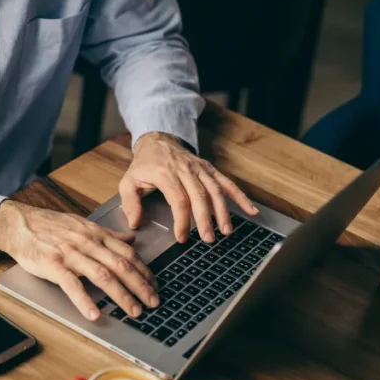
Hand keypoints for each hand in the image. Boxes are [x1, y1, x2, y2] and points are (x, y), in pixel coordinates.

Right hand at [0, 200, 158, 320]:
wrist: (19, 224)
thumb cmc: (49, 226)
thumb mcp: (82, 224)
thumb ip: (107, 234)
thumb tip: (131, 238)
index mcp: (95, 234)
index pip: (127, 252)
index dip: (144, 270)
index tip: (154, 285)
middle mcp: (87, 243)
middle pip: (121, 265)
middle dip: (140, 285)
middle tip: (153, 302)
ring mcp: (70, 254)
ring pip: (102, 275)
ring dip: (121, 295)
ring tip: (134, 310)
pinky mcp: (53, 265)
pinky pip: (72, 284)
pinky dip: (84, 300)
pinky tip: (95, 314)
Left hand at [121, 132, 258, 243]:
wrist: (157, 141)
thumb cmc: (144, 165)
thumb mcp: (128, 181)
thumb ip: (130, 202)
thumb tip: (135, 224)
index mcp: (165, 174)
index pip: (178, 199)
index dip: (182, 220)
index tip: (182, 237)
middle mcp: (185, 170)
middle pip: (200, 196)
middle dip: (206, 219)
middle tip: (209, 239)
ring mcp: (200, 168)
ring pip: (216, 190)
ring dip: (223, 211)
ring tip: (226, 231)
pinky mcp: (209, 169)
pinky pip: (227, 182)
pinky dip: (241, 197)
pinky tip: (251, 210)